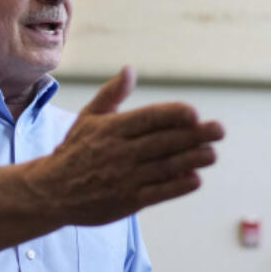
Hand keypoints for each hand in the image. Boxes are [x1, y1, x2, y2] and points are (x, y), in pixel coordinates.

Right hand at [28, 67, 223, 225]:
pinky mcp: (127, 201)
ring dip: (192, 160)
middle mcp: (119, 152)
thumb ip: (112, 94)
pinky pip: (158, 193)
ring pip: (165, 167)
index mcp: (112, 129)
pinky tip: (195, 179)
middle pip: (163, 142)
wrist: (52, 191)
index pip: (148, 118)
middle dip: (194, 136)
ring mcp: (124, 178)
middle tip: (219, 130)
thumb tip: (130, 69)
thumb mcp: (88, 118)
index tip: (194, 114)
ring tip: (212, 154)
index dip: (173, 115)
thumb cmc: (75, 150)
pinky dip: (178, 186)